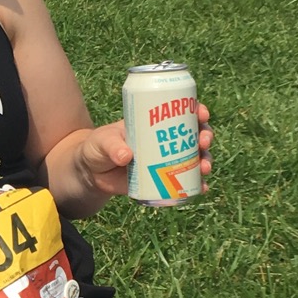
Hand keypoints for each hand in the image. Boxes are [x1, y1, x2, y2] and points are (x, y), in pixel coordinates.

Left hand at [80, 105, 213, 199]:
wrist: (91, 174)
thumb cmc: (97, 148)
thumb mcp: (102, 141)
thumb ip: (111, 146)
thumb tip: (127, 156)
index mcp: (153, 123)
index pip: (181, 111)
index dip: (196, 110)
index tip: (202, 113)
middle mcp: (165, 140)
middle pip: (194, 134)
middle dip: (205, 136)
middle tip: (203, 142)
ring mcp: (166, 160)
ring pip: (194, 157)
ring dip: (205, 160)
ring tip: (205, 167)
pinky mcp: (162, 179)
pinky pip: (185, 180)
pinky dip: (196, 184)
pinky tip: (202, 187)